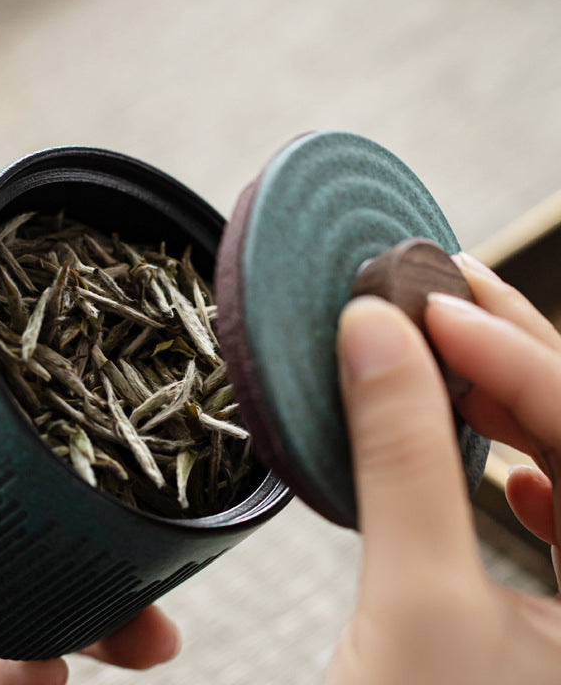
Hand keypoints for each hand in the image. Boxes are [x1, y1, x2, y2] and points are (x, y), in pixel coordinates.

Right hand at [324, 252, 560, 684]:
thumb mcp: (409, 606)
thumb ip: (399, 456)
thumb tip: (371, 333)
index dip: (514, 358)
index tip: (427, 307)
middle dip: (519, 355)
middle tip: (446, 291)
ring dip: (517, 400)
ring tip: (452, 345)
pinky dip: (526, 466)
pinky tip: (497, 460)